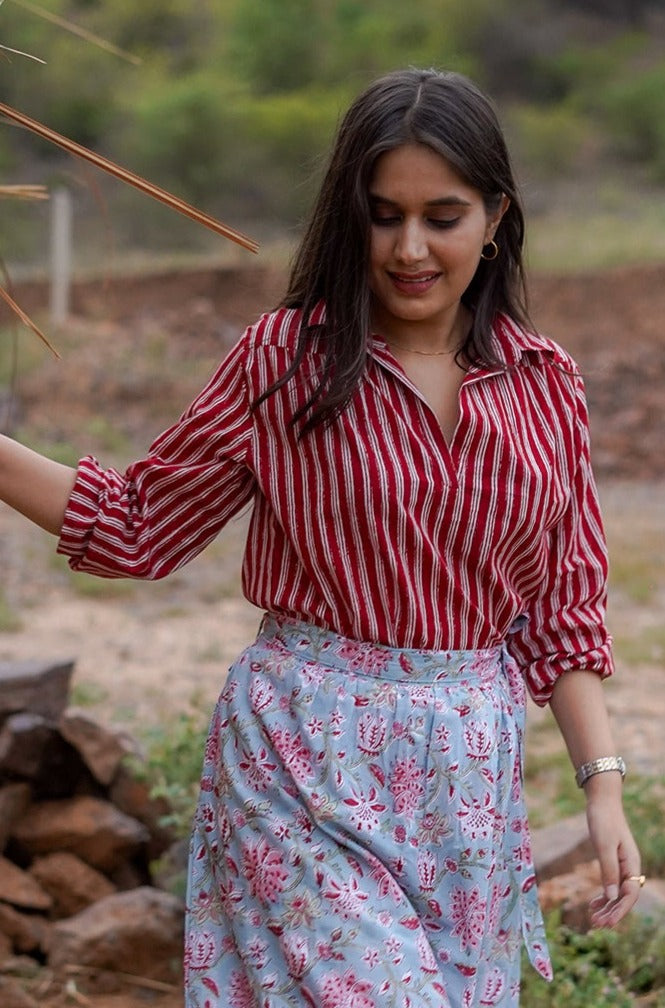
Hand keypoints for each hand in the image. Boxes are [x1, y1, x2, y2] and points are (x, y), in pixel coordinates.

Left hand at [585, 786, 641, 928]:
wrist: (602, 802)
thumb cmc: (603, 821)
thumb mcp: (604, 846)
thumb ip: (608, 871)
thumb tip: (611, 897)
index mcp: (632, 864)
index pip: (629, 894)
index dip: (620, 910)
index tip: (608, 923)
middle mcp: (630, 867)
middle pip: (624, 897)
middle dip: (612, 912)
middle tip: (597, 925)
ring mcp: (622, 865)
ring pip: (617, 893)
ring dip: (607, 907)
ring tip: (594, 920)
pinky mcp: (613, 862)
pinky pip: (611, 884)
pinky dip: (604, 896)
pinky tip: (593, 904)